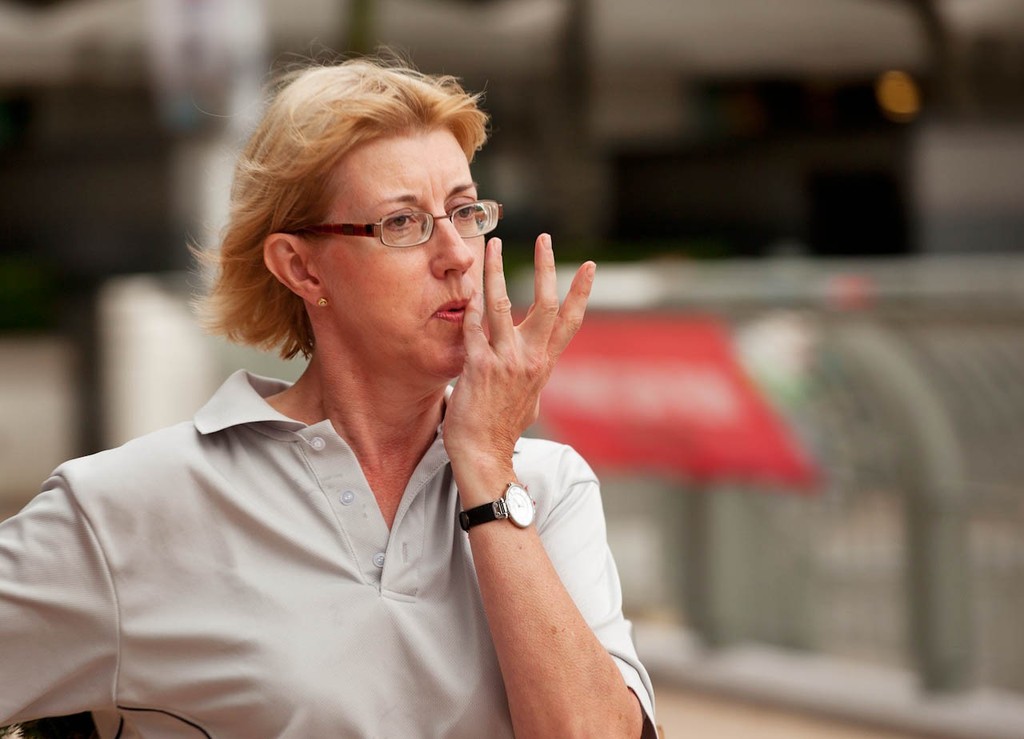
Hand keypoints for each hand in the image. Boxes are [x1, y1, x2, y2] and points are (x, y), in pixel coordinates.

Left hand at [443, 233, 593, 504]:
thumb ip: (533, 376)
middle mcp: (530, 359)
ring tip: (491, 245)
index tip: (589, 266)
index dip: (581, 292)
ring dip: (495, 270)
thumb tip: (538, 367)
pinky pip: (473, 326)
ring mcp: (505, 361)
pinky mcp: (479, 367)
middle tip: (545, 239)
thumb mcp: (529, 400)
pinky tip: (465, 284)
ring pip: (501, 304)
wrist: (483, 455)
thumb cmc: (501, 428)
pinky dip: (469, 304)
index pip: (569, 322)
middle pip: (544, 304)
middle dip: (546, 267)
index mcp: (544, 365)